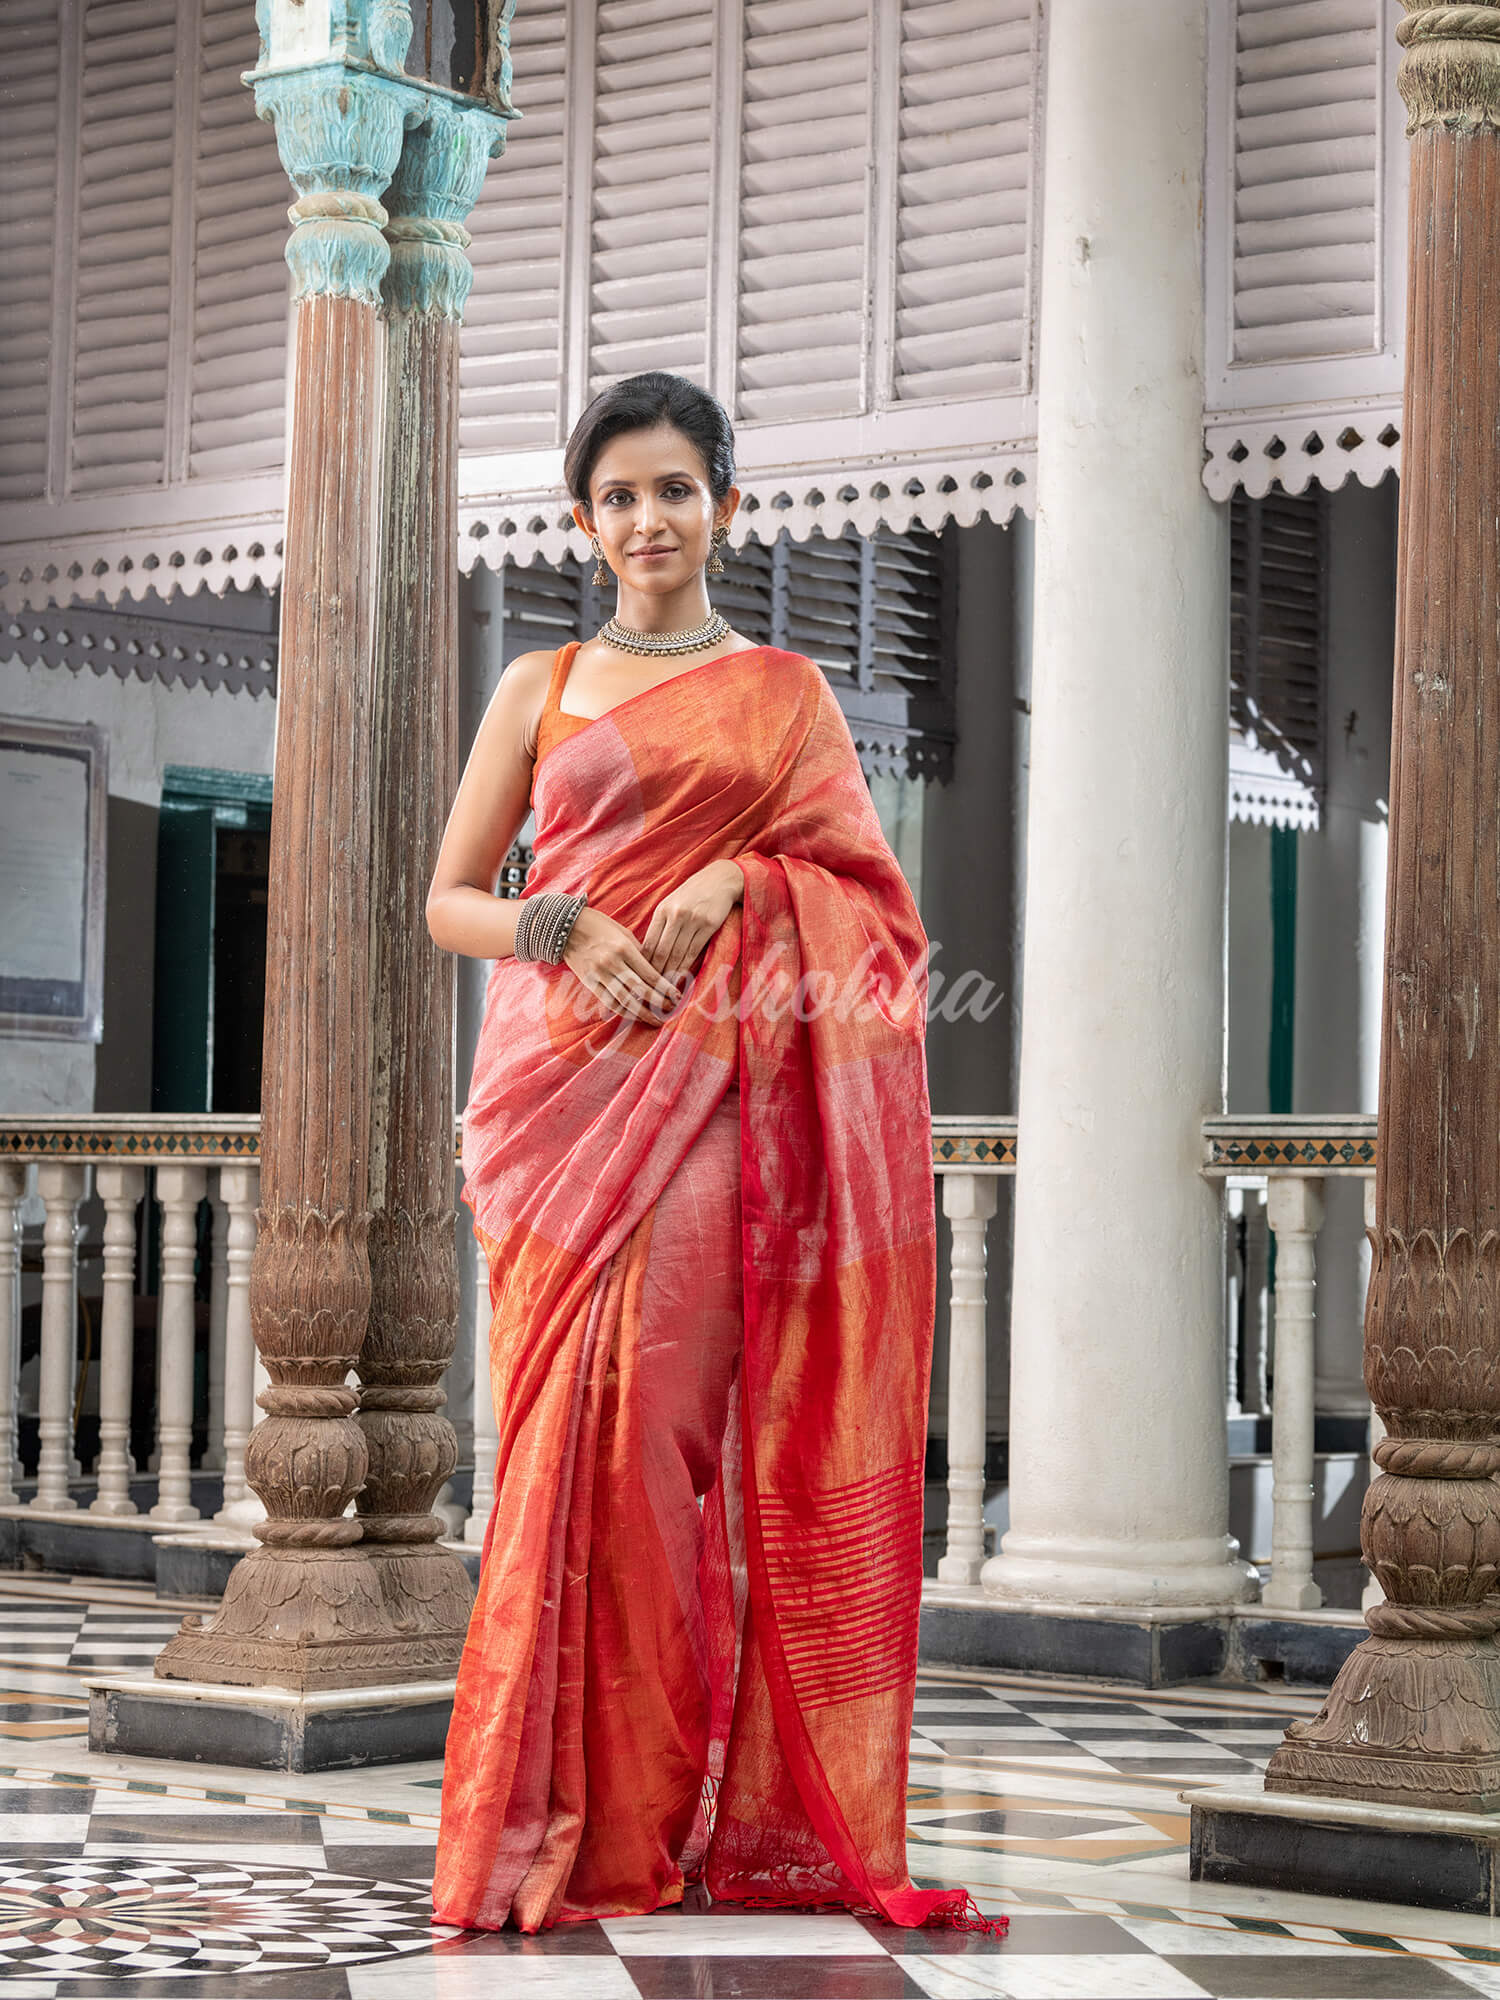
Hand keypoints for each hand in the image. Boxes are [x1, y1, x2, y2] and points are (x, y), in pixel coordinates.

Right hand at [560, 905, 683, 1025]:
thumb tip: (655, 971)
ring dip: (642, 1013)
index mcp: (624, 948)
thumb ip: (639, 952)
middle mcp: (612, 963)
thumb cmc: (599, 926)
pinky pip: (608, 1001)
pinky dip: (623, 1011)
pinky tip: (634, 1016)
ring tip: (655, 1020)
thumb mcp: (623, 933)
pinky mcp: (588, 982)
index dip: (665, 988)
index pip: (649, 974)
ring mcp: (599, 974)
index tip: (677, 997)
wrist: (566, 926)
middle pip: (640, 990)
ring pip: (624, 1000)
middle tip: (671, 1011)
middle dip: (658, 1003)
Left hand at [641, 860, 743, 981]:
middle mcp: (675, 915)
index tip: (640, 978)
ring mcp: (692, 920)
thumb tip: (647, 953)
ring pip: (678, 954)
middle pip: (662, 951)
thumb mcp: (671, 904)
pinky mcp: (708, 925)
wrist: (719, 880)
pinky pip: (694, 951)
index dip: (643, 964)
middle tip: (651, 990)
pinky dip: (686, 966)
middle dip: (656, 973)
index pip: (649, 943)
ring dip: (671, 974)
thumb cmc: (691, 895)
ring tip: (665, 989)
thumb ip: (660, 925)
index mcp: (662, 910)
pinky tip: (682, 977)